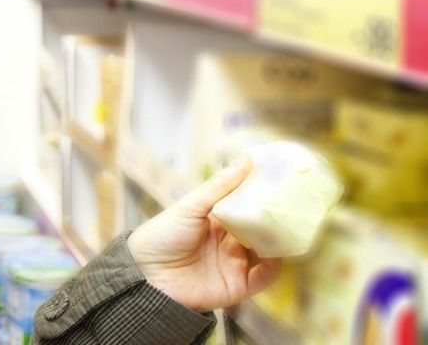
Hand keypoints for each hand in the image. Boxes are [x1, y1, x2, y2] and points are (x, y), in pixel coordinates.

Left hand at [126, 155, 280, 312]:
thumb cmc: (163, 235)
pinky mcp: (238, 286)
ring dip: (280, 241)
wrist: (148, 275)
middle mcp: (230, 240)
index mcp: (218, 219)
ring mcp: (235, 263)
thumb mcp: (190, 206)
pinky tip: (280, 254)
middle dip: (277, 218)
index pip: (247, 205)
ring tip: (295, 226)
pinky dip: (274, 267)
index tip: (284, 179)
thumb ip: (219, 187)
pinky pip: (264, 278)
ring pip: (267, 251)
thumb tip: (246, 159)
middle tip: (298, 203)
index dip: (263, 195)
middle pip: (260, 228)